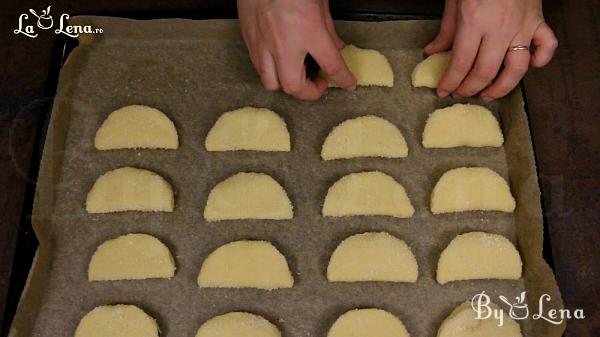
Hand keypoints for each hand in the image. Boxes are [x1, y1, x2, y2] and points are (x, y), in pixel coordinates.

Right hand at [237, 0, 355, 99]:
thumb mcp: (320, 3)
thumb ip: (328, 29)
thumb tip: (336, 47)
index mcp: (309, 30)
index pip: (331, 64)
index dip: (343, 79)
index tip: (348, 84)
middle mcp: (285, 43)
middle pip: (295, 86)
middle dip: (309, 92)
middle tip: (318, 83)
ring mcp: (263, 44)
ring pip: (272, 83)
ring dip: (287, 85)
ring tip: (296, 76)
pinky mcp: (249, 41)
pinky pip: (259, 68)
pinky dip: (271, 72)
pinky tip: (279, 63)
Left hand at [426, 0, 557, 100]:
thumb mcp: (454, 1)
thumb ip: (446, 30)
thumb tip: (433, 53)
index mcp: (474, 22)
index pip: (461, 64)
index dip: (450, 82)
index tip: (443, 91)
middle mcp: (500, 28)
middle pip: (486, 72)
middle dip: (470, 89)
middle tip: (461, 94)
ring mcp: (522, 25)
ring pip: (517, 68)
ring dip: (502, 87)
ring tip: (488, 94)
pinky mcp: (539, 20)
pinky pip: (546, 46)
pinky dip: (541, 59)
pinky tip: (531, 66)